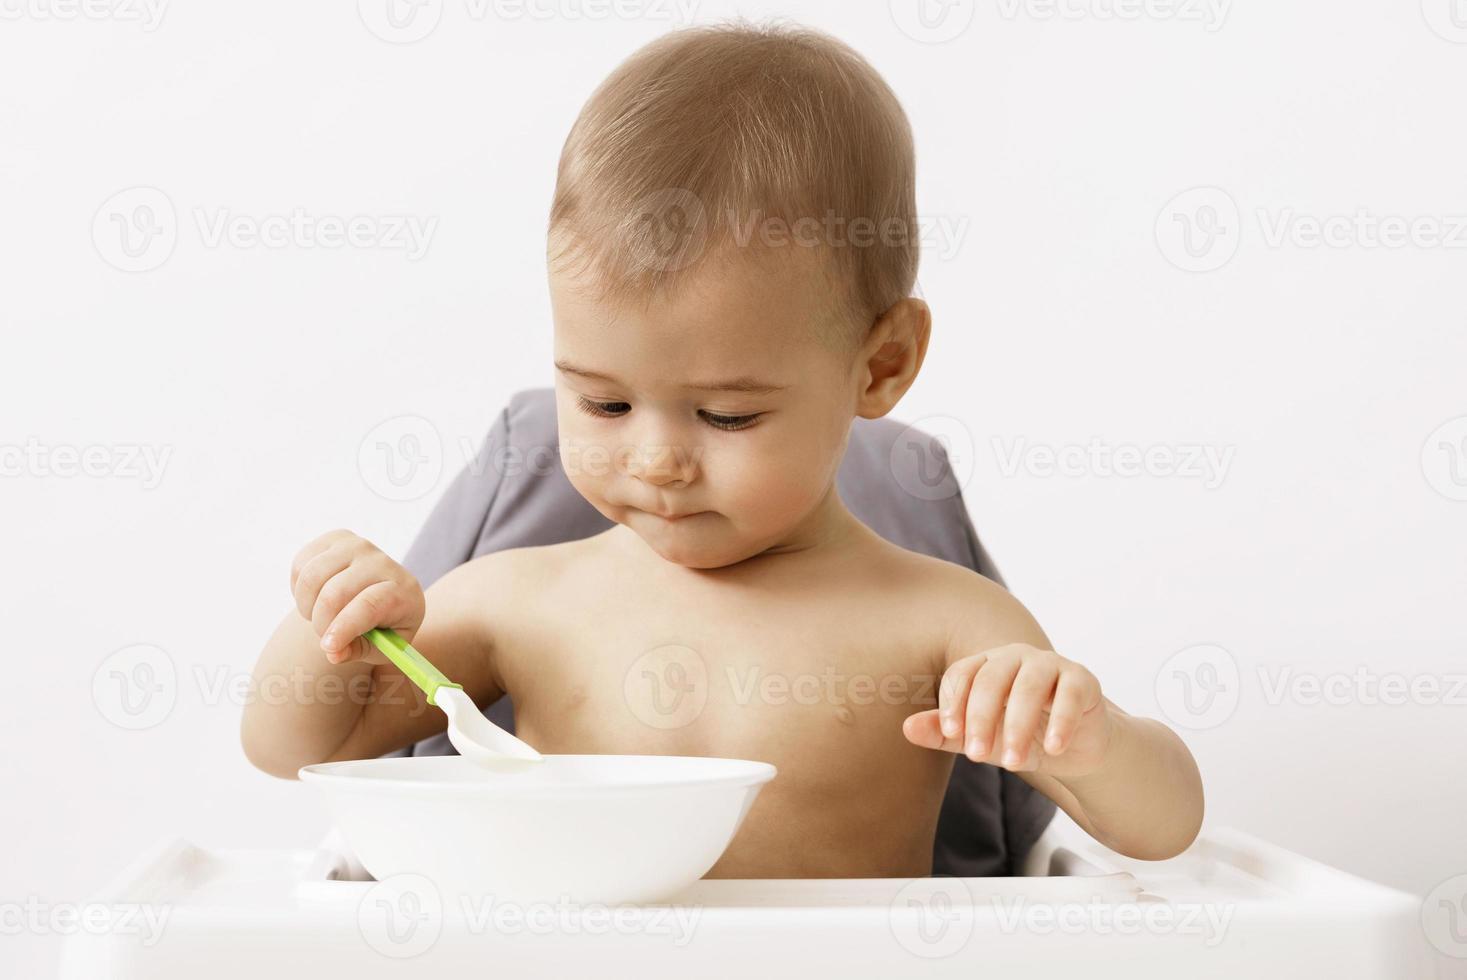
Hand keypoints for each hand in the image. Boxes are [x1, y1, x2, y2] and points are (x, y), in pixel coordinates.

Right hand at [288, 529, 425, 664]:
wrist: (383, 594)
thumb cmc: (384, 627)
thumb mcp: (381, 648)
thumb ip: (357, 652)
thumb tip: (333, 653)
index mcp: (403, 591)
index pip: (369, 604)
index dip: (344, 627)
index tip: (327, 646)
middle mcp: (381, 562)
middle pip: (335, 593)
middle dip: (321, 624)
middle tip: (326, 638)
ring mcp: (357, 546)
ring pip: (312, 577)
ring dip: (306, 607)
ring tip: (320, 617)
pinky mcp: (335, 539)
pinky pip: (301, 564)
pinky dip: (298, 589)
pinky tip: (315, 598)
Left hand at [903, 643, 1110, 779]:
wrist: (1073, 749)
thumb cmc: (1020, 737)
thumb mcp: (981, 738)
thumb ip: (945, 733)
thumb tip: (907, 729)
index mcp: (986, 665)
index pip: (962, 674)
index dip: (954, 702)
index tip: (952, 734)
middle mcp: (1016, 657)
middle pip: (992, 678)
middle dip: (981, 718)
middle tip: (977, 755)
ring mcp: (1051, 665)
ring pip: (1030, 685)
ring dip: (1018, 725)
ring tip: (1012, 763)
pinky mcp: (1083, 680)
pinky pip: (1070, 694)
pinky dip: (1061, 722)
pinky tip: (1053, 749)